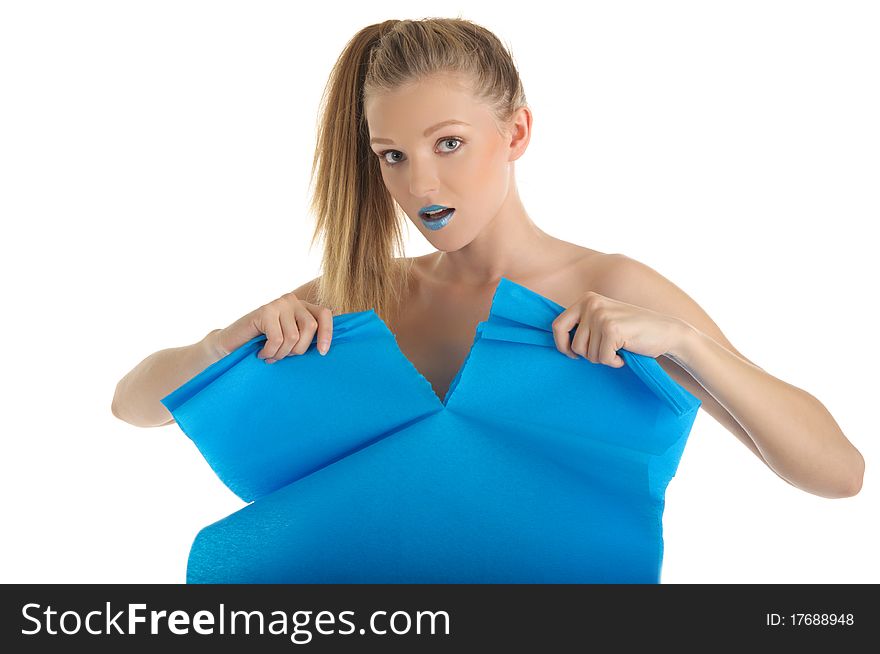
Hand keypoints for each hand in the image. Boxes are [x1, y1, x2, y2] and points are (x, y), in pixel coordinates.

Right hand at [211, 292, 333, 362]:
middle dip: (299, 349)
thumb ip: (306, 338)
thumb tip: (327, 349)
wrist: (231, 345)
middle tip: (284, 356)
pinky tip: (262, 354)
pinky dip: (270, 352)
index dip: (327, 334)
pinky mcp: (264, 311)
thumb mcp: (290, 342)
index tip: (322, 353)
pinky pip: (277, 339)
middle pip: (310, 327)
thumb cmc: (263, 346)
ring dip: (281, 353)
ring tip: (270, 356)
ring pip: (293, 336)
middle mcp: (292, 301)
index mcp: (302, 307)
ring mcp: (278, 304)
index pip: (325, 314)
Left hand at [551, 291, 687, 366]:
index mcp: (586, 299)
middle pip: (574, 345)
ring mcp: (601, 315)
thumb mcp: (603, 319)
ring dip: (604, 358)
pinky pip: (603, 358)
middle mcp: (591, 303)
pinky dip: (615, 362)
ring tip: (619, 349)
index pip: (557, 326)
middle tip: (605, 352)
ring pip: (588, 354)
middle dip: (588, 355)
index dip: (562, 345)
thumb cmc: (633, 331)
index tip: (572, 355)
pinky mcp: (612, 329)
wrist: (666, 331)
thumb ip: (583, 325)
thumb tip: (558, 343)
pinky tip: (625, 354)